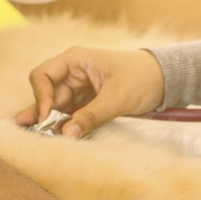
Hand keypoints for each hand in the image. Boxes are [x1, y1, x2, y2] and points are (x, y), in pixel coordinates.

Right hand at [14, 47, 164, 137]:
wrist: (166, 79)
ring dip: (52, 122)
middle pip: (48, 93)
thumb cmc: (143, 78)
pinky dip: (65, 124)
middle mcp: (73, 72)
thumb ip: (90, 115)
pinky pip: (71, 113)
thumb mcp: (117, 98)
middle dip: (43, 114)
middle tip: (34, 134)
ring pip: (57, 106)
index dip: (41, 97)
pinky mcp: (88, 100)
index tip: (46, 118)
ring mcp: (80, 87)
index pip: (42, 75)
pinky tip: (56, 136)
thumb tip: (66, 133)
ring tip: (40, 138)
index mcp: (76, 60)